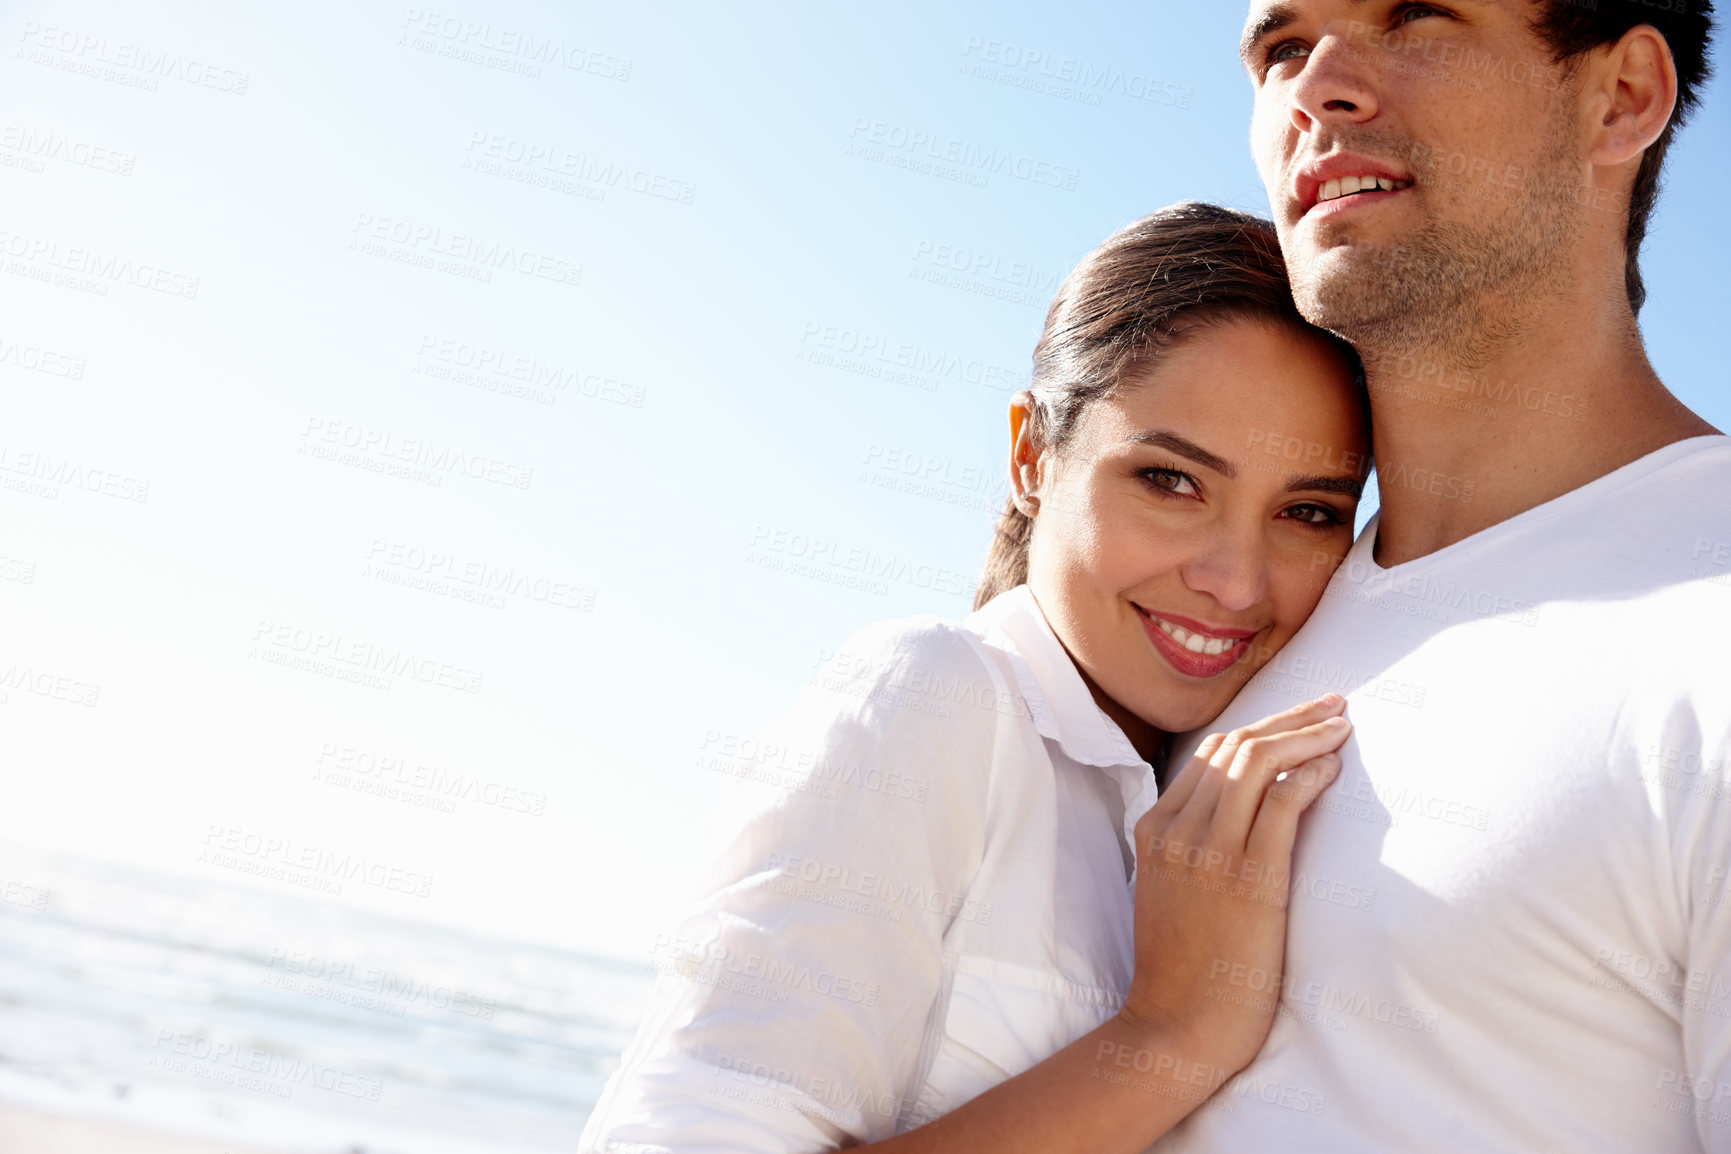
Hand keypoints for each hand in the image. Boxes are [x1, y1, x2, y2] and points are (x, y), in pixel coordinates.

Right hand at [1120, 694, 1349, 1076]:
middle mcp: (1176, 830)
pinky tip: (1334, 766)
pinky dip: (1310, 774)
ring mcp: (1208, 852)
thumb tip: (1238, 814)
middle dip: (1289, 716)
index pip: (1209, 753)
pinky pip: (1280, 804)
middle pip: (1234, 746)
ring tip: (1342, 726)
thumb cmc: (1183, 967)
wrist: (1177, 1025)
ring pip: (1256, 762)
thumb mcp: (1169, 890)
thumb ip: (1190, 845)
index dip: (1260, 725)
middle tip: (1333, 705)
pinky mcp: (1247, 878)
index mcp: (1154, 829)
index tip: (1300, 716)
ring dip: (1306, 734)